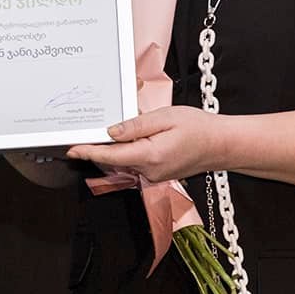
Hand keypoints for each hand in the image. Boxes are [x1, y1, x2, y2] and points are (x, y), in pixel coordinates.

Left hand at [66, 106, 229, 182]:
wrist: (222, 145)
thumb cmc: (198, 128)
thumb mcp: (165, 117)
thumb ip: (136, 126)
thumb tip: (111, 131)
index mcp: (150, 156)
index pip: (110, 155)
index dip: (88, 151)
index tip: (71, 148)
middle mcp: (149, 171)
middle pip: (113, 160)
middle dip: (100, 146)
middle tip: (88, 130)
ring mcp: (153, 176)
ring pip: (123, 162)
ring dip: (114, 149)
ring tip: (113, 131)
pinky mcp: (157, 175)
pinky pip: (135, 163)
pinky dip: (128, 152)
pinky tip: (131, 138)